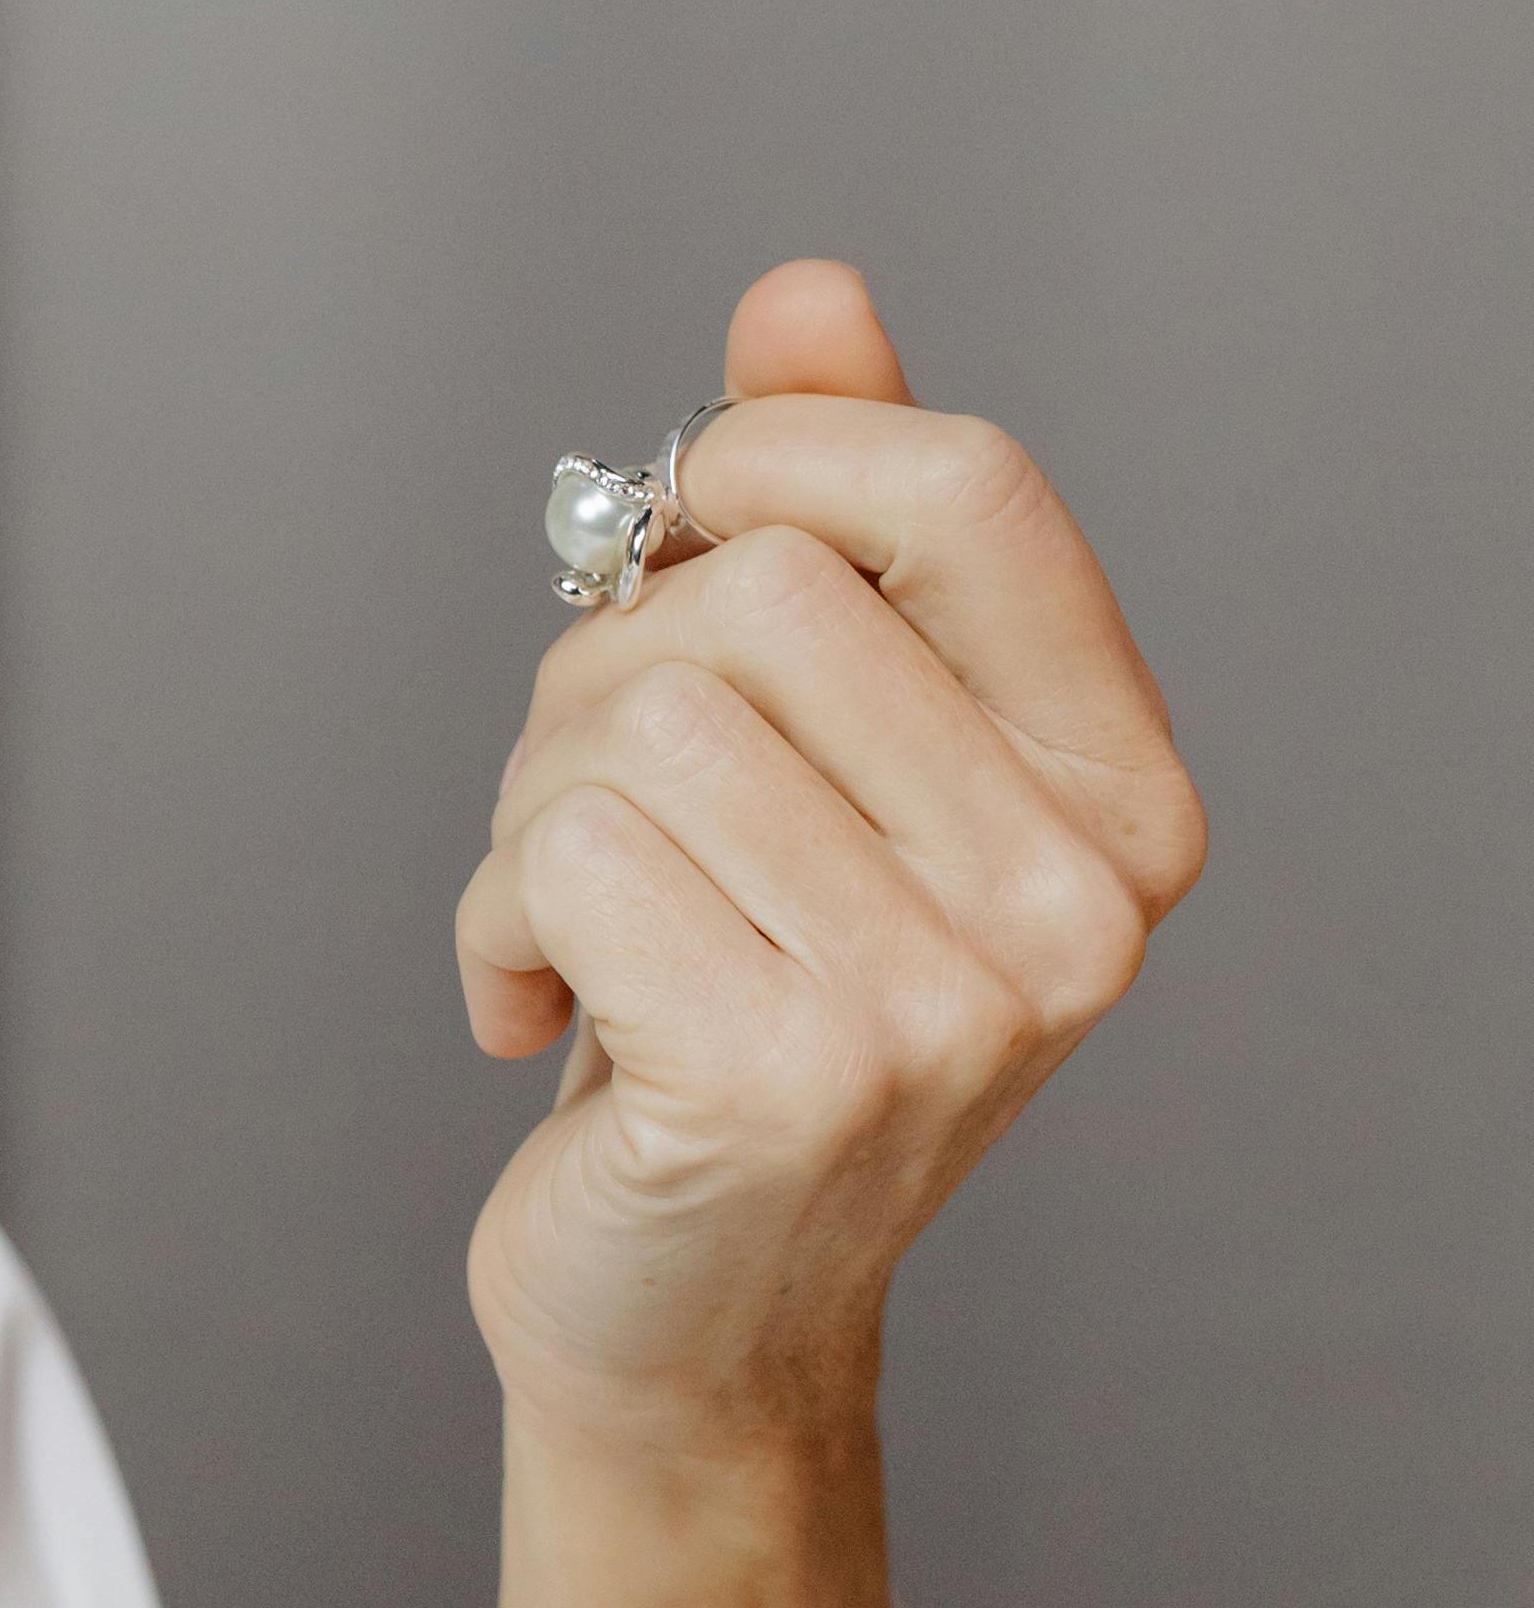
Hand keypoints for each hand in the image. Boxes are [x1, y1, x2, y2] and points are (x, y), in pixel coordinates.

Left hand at [458, 262, 1201, 1466]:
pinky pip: (560, 852)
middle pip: (759, 590)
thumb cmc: (732, 997)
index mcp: (1117, 792)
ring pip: (639, 717)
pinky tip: (537, 1010)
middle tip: (595, 808)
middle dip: (603, 670)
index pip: (967, 486)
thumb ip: (827, 519)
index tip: (672, 544)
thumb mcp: (801, 748)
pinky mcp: (788, 1080)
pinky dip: (491, 917)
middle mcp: (1072, 903)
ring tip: (575, 920)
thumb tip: (811, 295)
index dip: (770, 463)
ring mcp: (947, 1003)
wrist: (684, 1312)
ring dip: (534, 802)